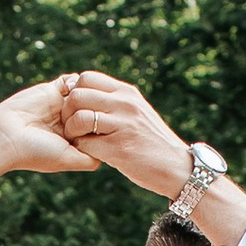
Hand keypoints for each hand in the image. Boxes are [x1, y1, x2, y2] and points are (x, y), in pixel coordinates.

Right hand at [0, 79, 98, 180]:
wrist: (6, 135)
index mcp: (73, 141)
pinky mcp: (50, 90)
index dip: (106, 126)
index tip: (110, 126)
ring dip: (89, 93)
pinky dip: (76, 81)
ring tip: (89, 99)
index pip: (98, 130)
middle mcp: (68, 123)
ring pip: (85, 94)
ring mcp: (60, 106)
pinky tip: (75, 88)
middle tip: (104, 108)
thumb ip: (89, 160)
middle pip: (94, 110)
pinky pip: (69, 80)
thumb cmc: (35, 151)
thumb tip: (108, 153)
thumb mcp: (67, 160)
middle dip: (100, 108)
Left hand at [56, 72, 198, 196]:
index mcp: (127, 93)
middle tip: (71, 126)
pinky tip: (90, 153)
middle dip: (67, 112)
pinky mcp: (120, 149)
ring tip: (78, 140)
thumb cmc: (153, 142)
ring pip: (79, 118)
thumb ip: (115, 102)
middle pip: (77, 95)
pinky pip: (85, 144)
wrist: (178, 168)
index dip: (74, 92)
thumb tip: (85, 92)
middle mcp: (125, 105)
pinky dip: (82, 149)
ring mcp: (123, 126)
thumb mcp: (138, 112)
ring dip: (71, 132)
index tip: (77, 108)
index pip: (87, 77)